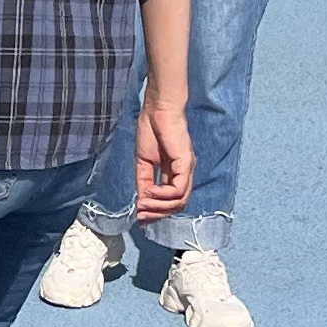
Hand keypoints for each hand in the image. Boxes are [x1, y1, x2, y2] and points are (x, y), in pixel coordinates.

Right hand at [135, 100, 194, 221]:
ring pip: (179, 201)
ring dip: (159, 207)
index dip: (156, 211)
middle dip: (158, 214)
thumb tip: (141, 201)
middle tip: (141, 215)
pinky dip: (163, 195)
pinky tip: (150, 191)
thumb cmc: (151, 130)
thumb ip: (144, 181)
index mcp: (175, 173)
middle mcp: (184, 174)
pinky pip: (178, 189)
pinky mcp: (185, 164)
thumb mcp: (143, 161)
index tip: (140, 216)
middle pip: (177, 206)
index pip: (171, 201)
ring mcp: (186, 170)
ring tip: (143, 204)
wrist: (157, 110)